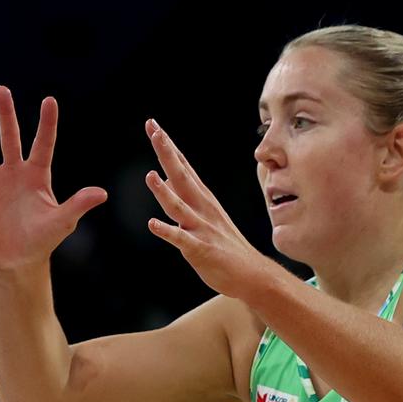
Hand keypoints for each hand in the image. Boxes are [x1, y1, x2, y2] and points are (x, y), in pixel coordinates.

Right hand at [0, 86, 106, 271]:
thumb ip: (78, 204)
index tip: (49, 100)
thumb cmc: (43, 241)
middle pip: (9, 138)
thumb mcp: (63, 222)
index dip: (46, 124)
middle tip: (1, 90)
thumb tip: (102, 193)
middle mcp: (15, 173)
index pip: (43, 144)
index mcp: (38, 176)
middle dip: (5, 114)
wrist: (18, 261)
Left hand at [145, 120, 269, 298]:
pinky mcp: (201, 250)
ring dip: (164, 192)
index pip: (183, 167)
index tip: (154, 125)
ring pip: (179, 207)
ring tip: (150, 176)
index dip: (168, 147)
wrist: (252, 275)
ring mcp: (202, 229)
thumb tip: (166, 178)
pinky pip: (182, 240)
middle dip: (167, 154)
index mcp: (202, 199)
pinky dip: (168, 232)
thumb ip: (184, 197)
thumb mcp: (204, 216)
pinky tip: (153, 224)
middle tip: (155, 131)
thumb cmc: (225, 246)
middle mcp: (202, 209)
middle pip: (181, 177)